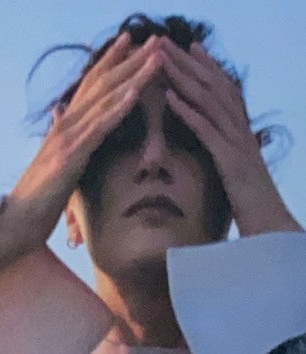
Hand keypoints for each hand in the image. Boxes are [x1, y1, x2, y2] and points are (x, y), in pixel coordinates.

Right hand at [0, 32, 163, 278]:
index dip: (110, 62)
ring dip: (133, 76)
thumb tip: (58, 113)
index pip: (90, 86)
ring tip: (157, 57)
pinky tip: (136, 92)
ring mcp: (67, 139)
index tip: (131, 41)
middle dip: (130, 60)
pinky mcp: (70, 157)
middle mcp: (65, 125)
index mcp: (64, 127)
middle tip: (156, 39)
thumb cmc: (35, 199)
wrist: (15, 222)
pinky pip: (99, 127)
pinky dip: (118, 108)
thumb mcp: (51, 161)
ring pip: (105, 100)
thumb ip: (59, 135)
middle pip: (101, 84)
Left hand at [161, 40, 302, 236]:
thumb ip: (226, 161)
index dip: (207, 69)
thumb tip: (217, 154)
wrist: (271, 232)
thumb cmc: (252, 211)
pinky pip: (207, 131)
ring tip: (161, 60)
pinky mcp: (231, 161)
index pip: (223, 92)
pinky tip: (170, 98)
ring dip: (184, 78)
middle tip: (165, 42)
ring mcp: (237, 144)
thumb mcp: (235, 179)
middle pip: (214, 88)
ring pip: (209, 102)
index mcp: (241, 135)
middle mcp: (241, 132)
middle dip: (189, 63)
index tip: (188, 48)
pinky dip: (189, 112)